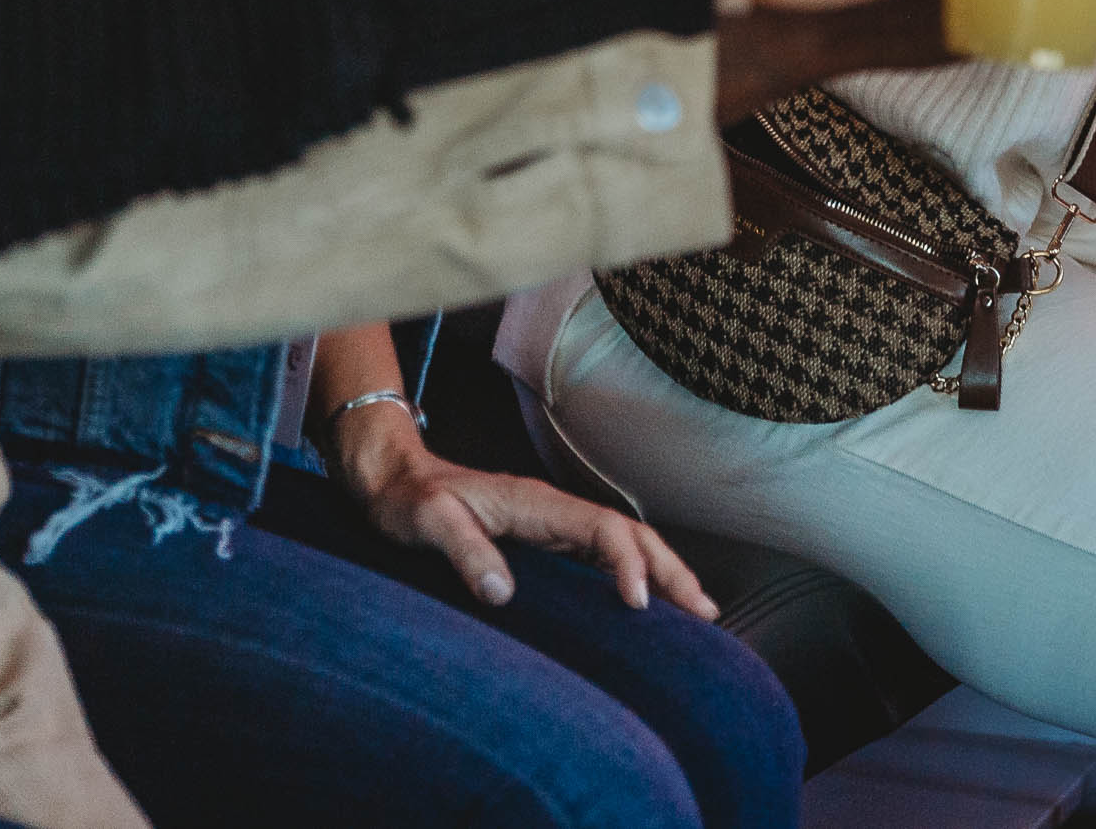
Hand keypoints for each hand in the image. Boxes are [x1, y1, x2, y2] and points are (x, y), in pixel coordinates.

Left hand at [327, 402, 710, 617]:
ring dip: (663, 574)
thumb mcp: (427, 523)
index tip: (639, 605)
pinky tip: (648, 606)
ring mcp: (553, 527)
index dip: (627, 564)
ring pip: (624, 546)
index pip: (602, 529)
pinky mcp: (545, 544)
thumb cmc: (407, 501)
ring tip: (697, 613)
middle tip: (704, 614)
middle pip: (631, 534)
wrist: (391, 482)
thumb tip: (505, 593)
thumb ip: (464, 550)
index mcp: (536, 504)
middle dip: (671, 570)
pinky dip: (636, 578)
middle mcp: (554, 512)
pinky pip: (603, 558)